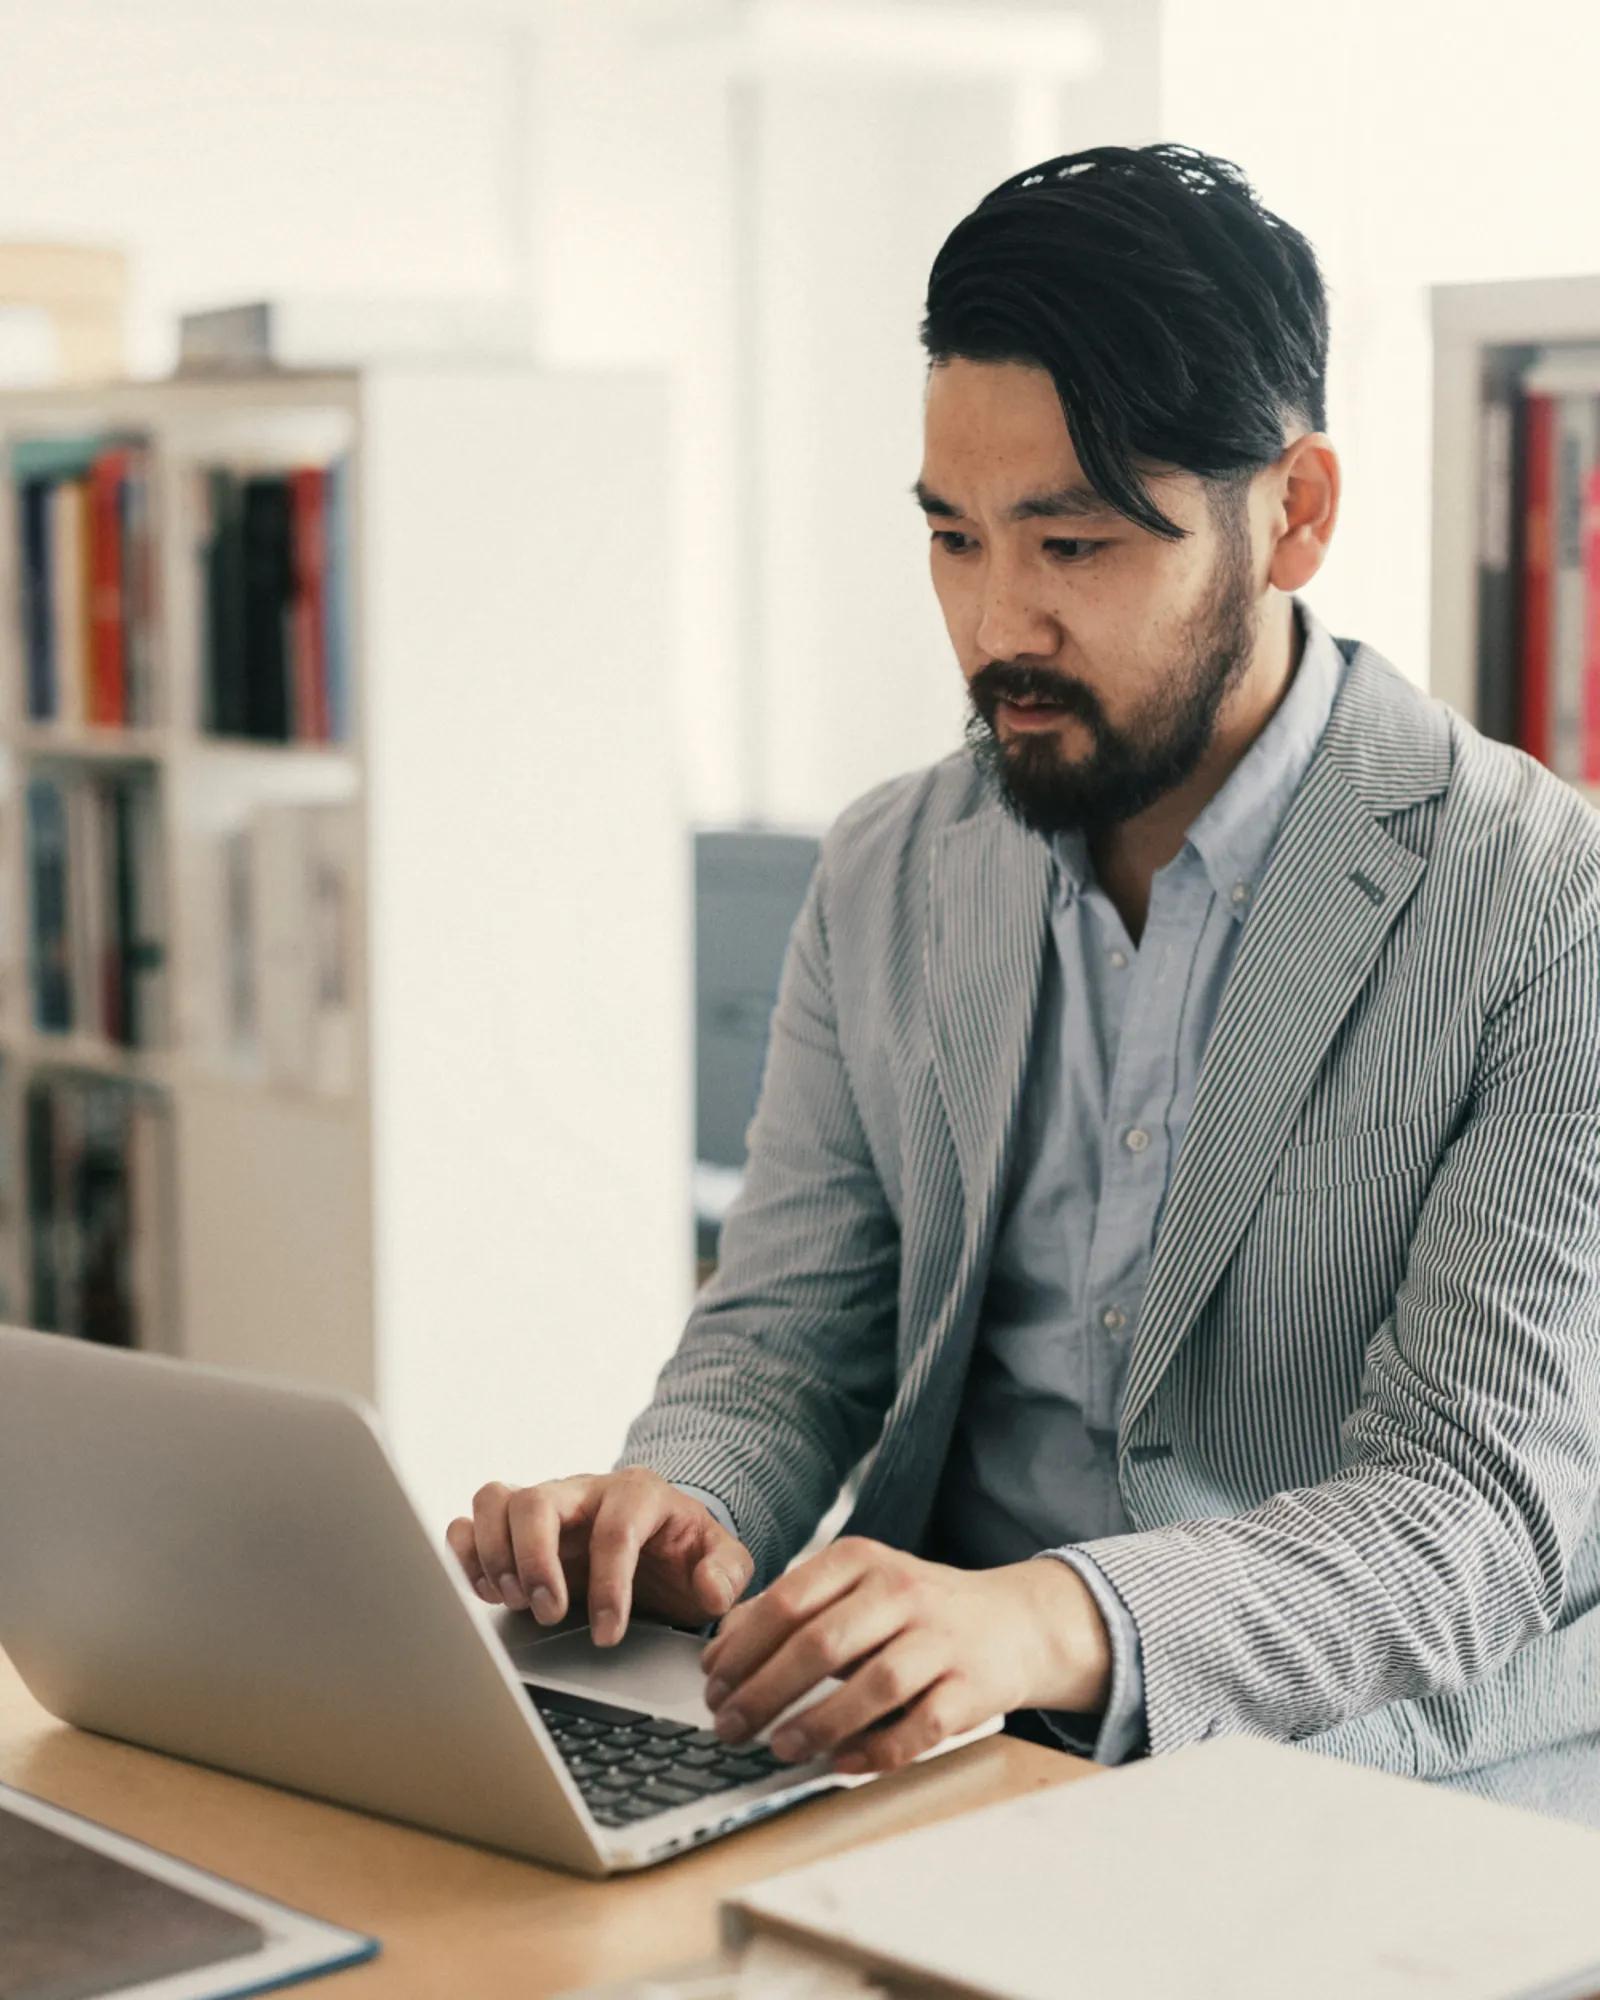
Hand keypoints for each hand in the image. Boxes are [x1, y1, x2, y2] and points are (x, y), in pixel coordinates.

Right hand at [444, 1466, 753, 1644]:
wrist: (661, 1540)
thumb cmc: (685, 1551)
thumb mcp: (722, 1560)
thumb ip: (728, 1573)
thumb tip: (709, 1590)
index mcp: (639, 1494)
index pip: (614, 1530)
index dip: (609, 1587)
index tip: (609, 1635)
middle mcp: (584, 1491)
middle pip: (537, 1501)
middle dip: (535, 1562)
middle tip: (549, 1613)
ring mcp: (546, 1504)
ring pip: (495, 1500)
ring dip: (494, 1555)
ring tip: (513, 1601)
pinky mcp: (514, 1524)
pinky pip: (471, 1520)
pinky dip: (468, 1555)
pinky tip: (490, 1592)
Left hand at [697, 1537, 1110, 1773]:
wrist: (1014, 1621)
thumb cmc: (915, 1610)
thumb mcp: (856, 1587)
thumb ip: (792, 1609)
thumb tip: (721, 1648)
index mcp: (861, 1560)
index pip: (787, 1602)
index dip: (742, 1648)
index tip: (711, 1685)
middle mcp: (901, 1591)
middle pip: (821, 1643)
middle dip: (764, 1691)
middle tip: (729, 1727)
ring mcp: (941, 1639)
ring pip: (873, 1683)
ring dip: (818, 1722)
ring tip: (778, 1748)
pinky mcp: (971, 1687)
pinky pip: (921, 1725)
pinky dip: (877, 1749)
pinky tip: (840, 1763)